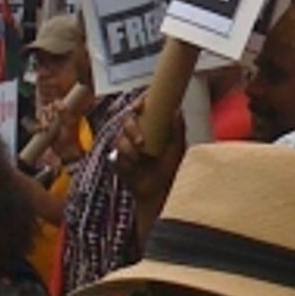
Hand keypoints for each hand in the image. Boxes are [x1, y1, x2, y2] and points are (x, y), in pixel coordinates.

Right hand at [112, 104, 184, 238]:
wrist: (159, 191)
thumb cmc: (170, 168)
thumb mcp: (177, 148)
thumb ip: (178, 129)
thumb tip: (178, 110)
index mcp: (150, 127)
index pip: (141, 109)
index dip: (138, 103)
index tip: (140, 106)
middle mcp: (136, 133)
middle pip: (126, 121)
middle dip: (132, 129)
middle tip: (141, 143)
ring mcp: (126, 147)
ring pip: (119, 140)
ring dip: (130, 152)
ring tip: (140, 161)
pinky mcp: (118, 161)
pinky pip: (116, 157)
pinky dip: (127, 164)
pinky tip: (135, 170)